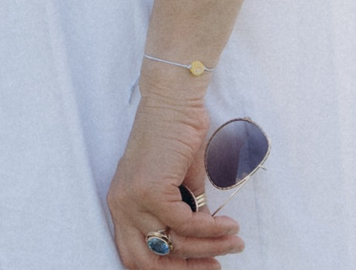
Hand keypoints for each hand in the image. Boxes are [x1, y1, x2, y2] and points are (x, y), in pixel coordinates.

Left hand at [107, 83, 243, 267]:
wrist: (172, 103)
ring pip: (175, 245)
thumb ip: (181, 215)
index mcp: (122, 206)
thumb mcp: (175, 185)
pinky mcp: (151, 190)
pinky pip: (188, 224)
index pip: (134, 255)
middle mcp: (121, 206)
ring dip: (212, 247)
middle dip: (185, 269)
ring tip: (234, 240)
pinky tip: (229, 225)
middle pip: (146, 262)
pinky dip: (213, 229)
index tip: (198, 267)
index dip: (167, 269)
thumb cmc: (174, 138)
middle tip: (214, 266)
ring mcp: (133, 199)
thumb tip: (202, 244)